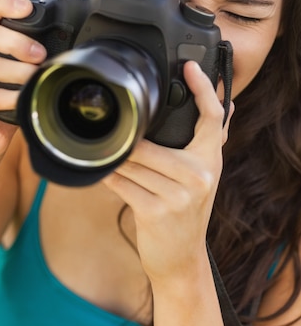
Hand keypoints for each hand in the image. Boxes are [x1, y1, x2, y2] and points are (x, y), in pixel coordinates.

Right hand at [0, 0, 46, 160]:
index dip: (4, 4)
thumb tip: (74, 45)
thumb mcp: (22, 70)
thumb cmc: (9, 96)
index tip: (27, 7)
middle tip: (40, 53)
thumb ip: (35, 55)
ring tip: (36, 76)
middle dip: (16, 41)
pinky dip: (9, 97)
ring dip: (17, 70)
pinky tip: (23, 98)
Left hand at [104, 61, 233, 284]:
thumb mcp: (202, 177)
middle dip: (126, 141)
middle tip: (111, 128)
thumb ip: (203, 145)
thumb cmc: (185, 212)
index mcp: (212, 161)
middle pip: (151, 143)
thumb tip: (224, 108)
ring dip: (113, 157)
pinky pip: (122, 183)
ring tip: (102, 151)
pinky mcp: (156, 211)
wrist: (181, 260)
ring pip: (132, 161)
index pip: (213, 117)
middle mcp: (201, 175)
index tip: (189, 65)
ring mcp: (179, 195)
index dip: (203, 89)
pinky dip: (107, 175)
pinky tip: (101, 170)